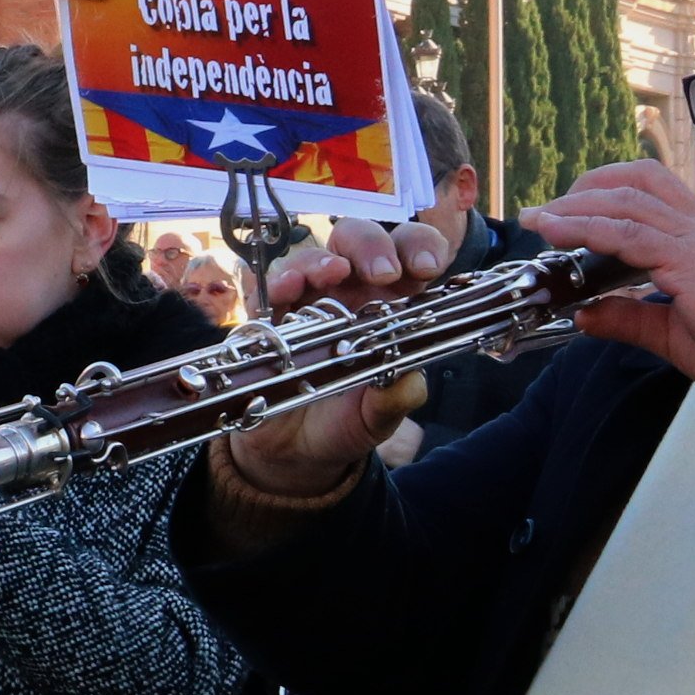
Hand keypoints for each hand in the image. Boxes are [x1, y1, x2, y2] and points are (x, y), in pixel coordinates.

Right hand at [225, 216, 457, 493]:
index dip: (421, 247)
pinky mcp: (268, 314)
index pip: (412, 255)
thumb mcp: (378, 418)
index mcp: (391, 305)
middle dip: (371, 245)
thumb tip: (409, 379)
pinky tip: (282, 292)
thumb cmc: (345, 423)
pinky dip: (275, 280)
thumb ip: (397, 398)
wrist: (292, 453)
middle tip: (382, 273)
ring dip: (321, 259)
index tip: (427, 267)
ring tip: (329, 274)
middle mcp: (350, 293)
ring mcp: (307, 299)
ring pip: (314, 254)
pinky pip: (267, 283)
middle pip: (360, 240)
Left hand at [534, 160, 694, 395]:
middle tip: (548, 210)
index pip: (654, 192)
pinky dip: (586, 228)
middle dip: (588, 188)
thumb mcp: (672, 332)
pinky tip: (558, 232)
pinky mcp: (689, 260)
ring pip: (626, 203)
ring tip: (541, 218)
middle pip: (638, 182)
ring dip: (576, 207)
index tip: (571, 208)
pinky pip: (628, 234)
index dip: (609, 191)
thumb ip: (629, 318)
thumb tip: (584, 316)